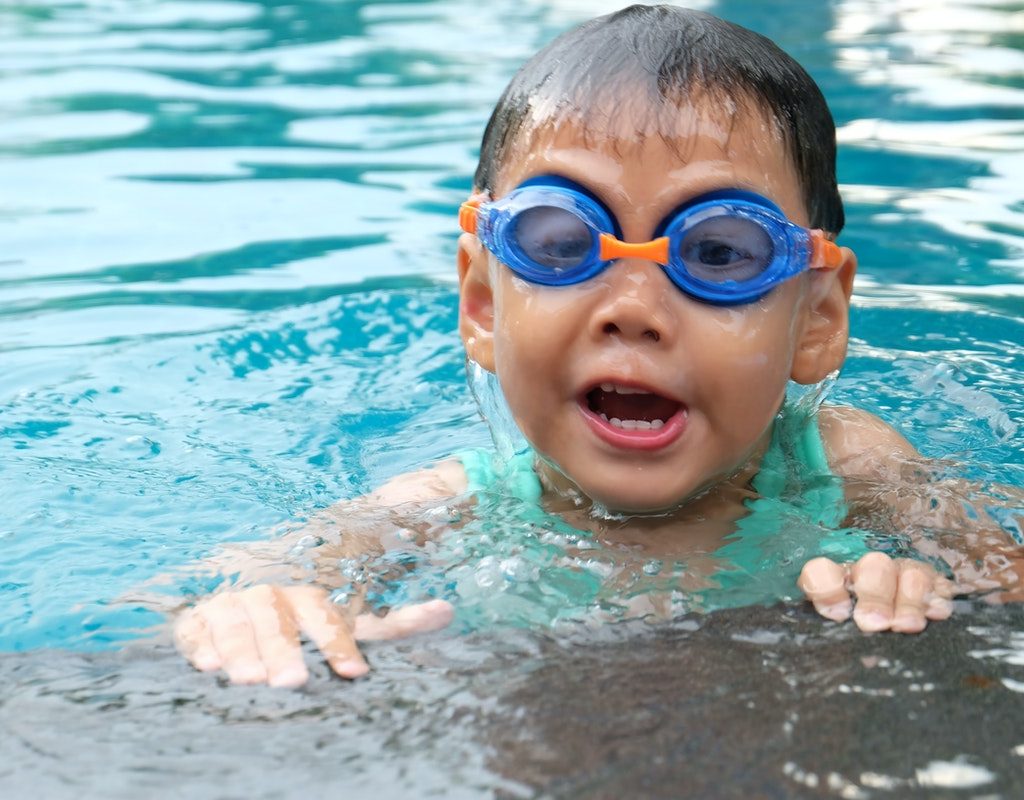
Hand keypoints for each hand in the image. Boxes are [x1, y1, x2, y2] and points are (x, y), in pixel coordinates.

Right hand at [174, 585, 453, 686]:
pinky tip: (206, 664)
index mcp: (309, 592)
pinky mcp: (196, 618)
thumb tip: (447, 611)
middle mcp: (271, 593)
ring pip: (237, 619)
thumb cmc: (310, 619)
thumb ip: (394, 621)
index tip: (355, 673)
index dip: (339, 641)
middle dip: (285, 648)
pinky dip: (200, 643)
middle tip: (294, 682)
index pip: (325, 611)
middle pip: (278, 616)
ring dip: (243, 648)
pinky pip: (195, 627)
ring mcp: (232, 602)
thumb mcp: (352, 619)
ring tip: (249, 680)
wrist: (246, 589)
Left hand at [797, 551, 953, 632]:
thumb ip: (831, 639)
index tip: (838, 614)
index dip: (827, 588)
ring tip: (905, 626)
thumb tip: (836, 633)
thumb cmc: (855, 644)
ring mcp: (904, 576)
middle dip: (874, 596)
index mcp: (835, 583)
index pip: (822, 571)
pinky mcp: (935, 587)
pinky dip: (937, 600)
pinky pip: (940, 586)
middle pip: (874, 567)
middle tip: (873, 624)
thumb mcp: (837, 640)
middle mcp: (870, 573)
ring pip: (911, 574)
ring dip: (908, 601)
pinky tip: (935, 615)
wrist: (901, 652)